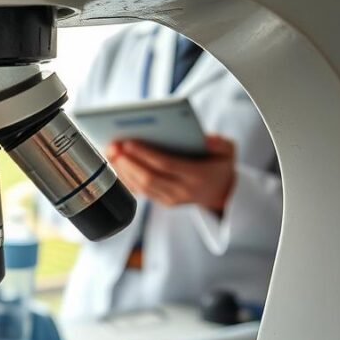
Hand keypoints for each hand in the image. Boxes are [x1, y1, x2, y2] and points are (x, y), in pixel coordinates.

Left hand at [105, 135, 235, 211]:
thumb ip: (219, 143)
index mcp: (198, 177)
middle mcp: (182, 191)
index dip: (146, 154)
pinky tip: (116, 164)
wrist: (221, 191)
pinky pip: (140, 191)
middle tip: (113, 147)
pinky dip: (126, 177)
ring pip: (141, 187)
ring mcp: (171, 199)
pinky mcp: (162, 202)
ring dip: (123, 170)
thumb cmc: (220, 164)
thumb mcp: (228, 150)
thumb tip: (205, 138)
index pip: (167, 165)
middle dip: (128, 162)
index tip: (129, 142)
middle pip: (149, 178)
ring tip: (111, 153)